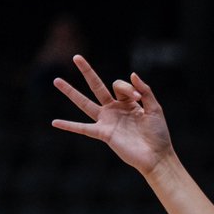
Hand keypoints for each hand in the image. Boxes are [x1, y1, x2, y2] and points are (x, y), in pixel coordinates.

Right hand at [53, 57, 172, 176]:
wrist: (156, 156)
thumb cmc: (158, 134)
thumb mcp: (155, 108)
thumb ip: (145, 90)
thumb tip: (132, 74)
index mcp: (127, 103)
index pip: (119, 85)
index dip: (128, 88)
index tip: (138, 98)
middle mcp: (115, 110)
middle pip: (97, 86)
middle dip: (87, 71)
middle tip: (76, 57)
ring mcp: (107, 121)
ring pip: (85, 103)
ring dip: (71, 92)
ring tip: (56, 80)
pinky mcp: (104, 134)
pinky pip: (83, 128)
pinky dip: (69, 126)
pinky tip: (54, 122)